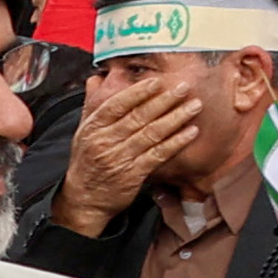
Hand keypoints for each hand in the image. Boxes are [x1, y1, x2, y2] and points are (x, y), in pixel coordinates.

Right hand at [53, 70, 202, 233]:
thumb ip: (92, 105)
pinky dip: (176, 142)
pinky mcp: (133, 174)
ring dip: (176, 118)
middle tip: (184, 87)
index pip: (116, 105)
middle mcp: (104, 142)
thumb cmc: (87, 161)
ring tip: (194, 106)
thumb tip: (96, 78)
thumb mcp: (82, 133)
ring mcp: (119, 159)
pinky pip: (158, 155)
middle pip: (138, 117)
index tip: (157, 81)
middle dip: (164, 100)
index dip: (137, 92)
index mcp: (92, 128)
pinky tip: (190, 132)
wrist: (84, 199)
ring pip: (151, 134)